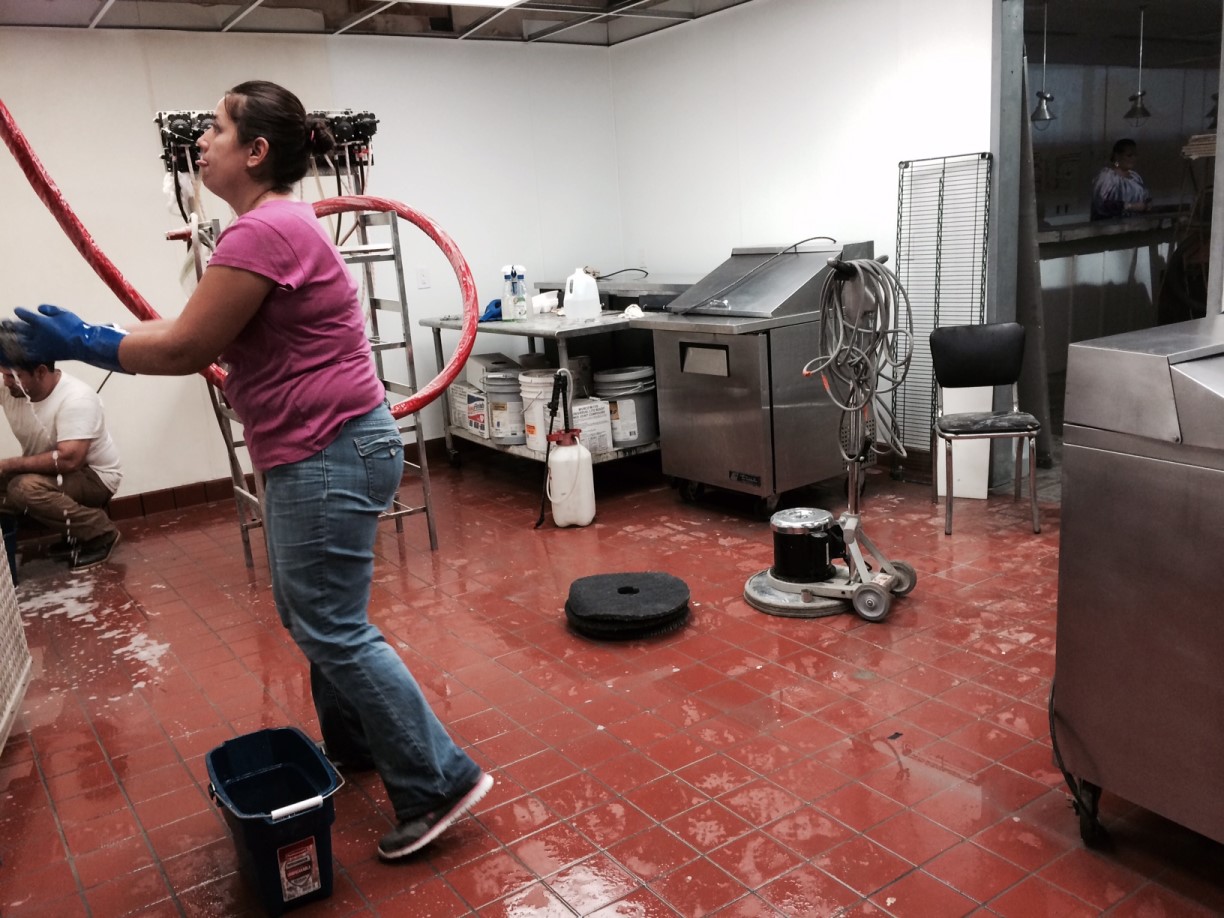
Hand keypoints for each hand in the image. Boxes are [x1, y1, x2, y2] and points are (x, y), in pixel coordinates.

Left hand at [12, 304, 128, 373]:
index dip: (19, 312)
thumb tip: (39, 308)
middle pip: (18, 330)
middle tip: (6, 323)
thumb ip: (49, 309)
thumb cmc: (75, 327)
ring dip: (13, 340)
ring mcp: (39, 346)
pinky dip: (20, 353)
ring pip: (20, 343)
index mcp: (41, 322)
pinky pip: (27, 354)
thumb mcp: (64, 312)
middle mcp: (37, 334)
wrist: (84, 344)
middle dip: (10, 326)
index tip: (17, 310)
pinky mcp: (43, 355)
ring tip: (7, 339)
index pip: (24, 315)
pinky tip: (16, 352)